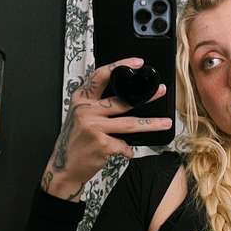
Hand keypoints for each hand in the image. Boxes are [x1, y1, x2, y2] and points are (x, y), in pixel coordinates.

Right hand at [41, 57, 170, 194]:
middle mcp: (86, 110)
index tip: (136, 63)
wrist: (65, 167)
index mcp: (81, 99)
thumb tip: (125, 97)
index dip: (119, 66)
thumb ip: (96, 104)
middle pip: (122, 100)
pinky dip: (128, 150)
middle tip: (161, 92)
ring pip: (130, 124)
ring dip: (150, 124)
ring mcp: (94, 127)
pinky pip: (124, 145)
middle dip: (146, 97)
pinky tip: (125, 151)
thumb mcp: (80, 116)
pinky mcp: (102, 144)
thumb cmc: (75, 142)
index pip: (100, 76)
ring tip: (165, 123)